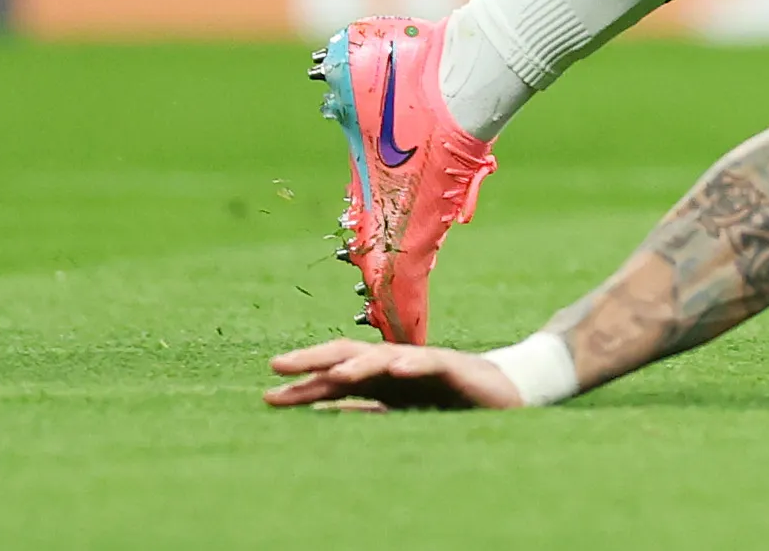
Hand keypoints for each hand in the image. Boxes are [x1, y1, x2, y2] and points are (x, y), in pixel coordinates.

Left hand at [264, 337, 524, 410]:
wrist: (501, 391)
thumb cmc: (447, 397)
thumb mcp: (397, 409)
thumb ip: (362, 408)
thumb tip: (320, 412)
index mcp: (380, 378)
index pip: (334, 379)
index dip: (302, 386)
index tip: (266, 396)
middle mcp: (394, 365)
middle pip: (349, 355)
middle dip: (314, 359)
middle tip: (278, 365)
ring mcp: (421, 362)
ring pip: (384, 357)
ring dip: (359, 365)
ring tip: (334, 374)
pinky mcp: (452, 366)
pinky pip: (431, 361)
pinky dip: (414, 363)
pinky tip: (398, 368)